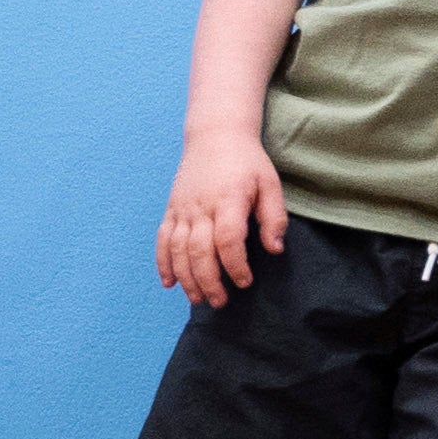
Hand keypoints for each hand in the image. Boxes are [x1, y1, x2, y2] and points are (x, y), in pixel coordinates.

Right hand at [159, 139, 287, 304]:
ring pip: (178, 250)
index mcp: (228, 200)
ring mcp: (182, 209)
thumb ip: (273, 217)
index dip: (235, 265)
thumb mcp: (270, 184)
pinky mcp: (171, 210)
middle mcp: (200, 207)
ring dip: (186, 278)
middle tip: (220, 302)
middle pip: (199, 252)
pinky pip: (162, 240)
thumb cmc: (247, 162)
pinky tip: (170, 282)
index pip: (228, 240)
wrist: (215, 136)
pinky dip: (163, 263)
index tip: (245, 282)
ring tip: (198, 299)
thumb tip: (275, 250)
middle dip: (209, 281)